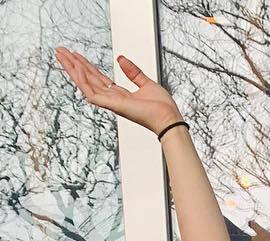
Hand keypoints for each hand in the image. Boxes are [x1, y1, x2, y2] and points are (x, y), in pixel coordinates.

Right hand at [55, 49, 181, 135]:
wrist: (169, 119)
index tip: (75, 54)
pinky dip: (82, 80)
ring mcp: (111, 103)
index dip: (85, 66)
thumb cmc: (162, 107)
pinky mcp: (113, 106)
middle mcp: (113, 99)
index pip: (97, 78)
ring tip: (61, 54)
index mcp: (120, 94)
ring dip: (72, 69)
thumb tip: (120, 58)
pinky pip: (92, 92)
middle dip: (73, 65)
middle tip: (60, 51)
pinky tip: (75, 67)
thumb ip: (133, 72)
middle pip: (88, 79)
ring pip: (85, 84)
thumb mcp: (146, 83)